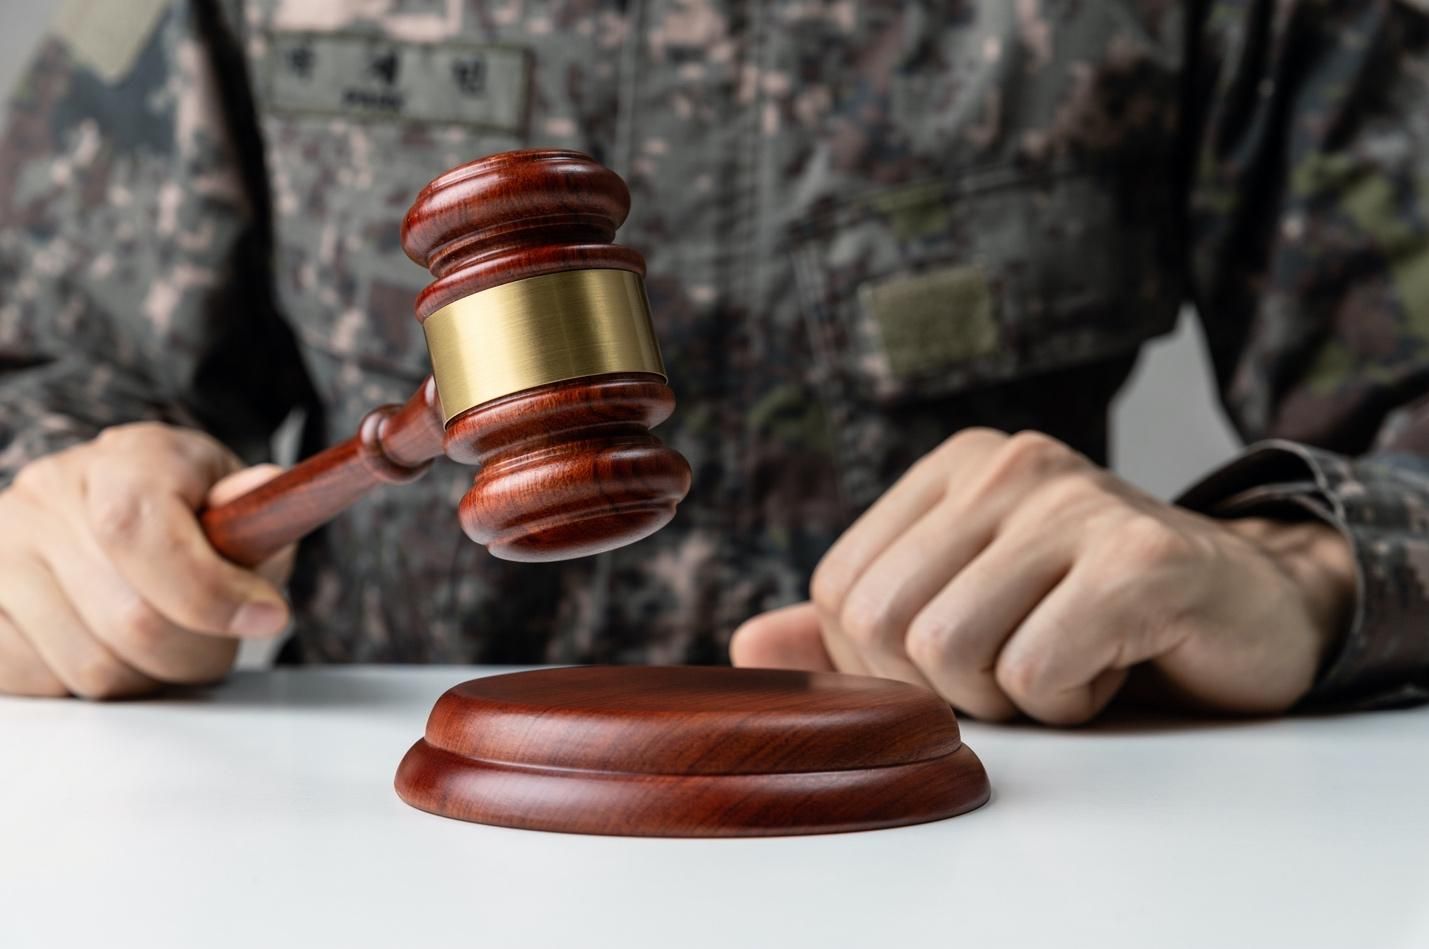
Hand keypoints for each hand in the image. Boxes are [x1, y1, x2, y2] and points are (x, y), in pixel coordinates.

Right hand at [0, 423, 294, 698]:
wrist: (114, 505)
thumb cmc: (189, 508)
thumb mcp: (238, 499)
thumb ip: (259, 511)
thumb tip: (265, 490)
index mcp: (126, 458)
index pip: (141, 531)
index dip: (211, 592)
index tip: (268, 615)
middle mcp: (49, 495)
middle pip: (132, 620)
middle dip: (199, 651)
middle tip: (220, 641)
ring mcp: (2, 549)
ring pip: (92, 667)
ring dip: (152, 677)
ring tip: (170, 643)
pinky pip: (43, 682)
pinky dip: (95, 686)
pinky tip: (114, 648)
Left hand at [731, 429, 1355, 724]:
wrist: (1244, 610)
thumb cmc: (1090, 616)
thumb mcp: (963, 612)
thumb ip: (854, 630)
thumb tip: (745, 645)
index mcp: (955, 469)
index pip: (840, 593)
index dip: (885, 661)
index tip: (968, 651)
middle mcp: (1009, 465)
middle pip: (882, 626)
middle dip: (945, 685)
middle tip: (1022, 664)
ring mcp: (1077, 501)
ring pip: (949, 652)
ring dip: (1010, 697)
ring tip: (1071, 657)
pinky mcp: (1141, 560)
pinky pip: (1037, 671)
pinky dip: (1069, 702)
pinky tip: (1114, 663)